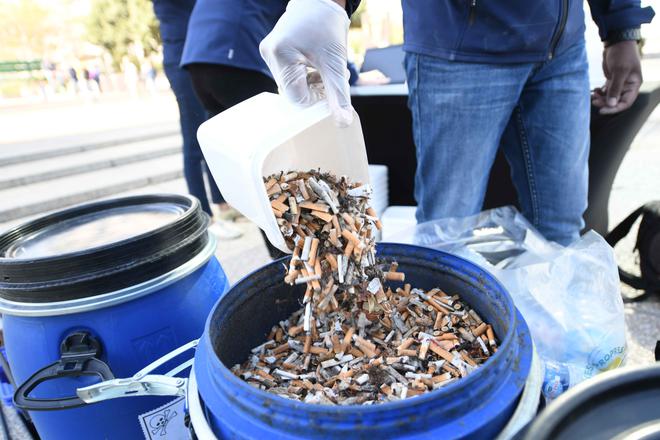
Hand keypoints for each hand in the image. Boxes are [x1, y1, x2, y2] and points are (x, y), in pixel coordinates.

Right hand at [260, 0, 352, 124]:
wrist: (320, 0)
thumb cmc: (328, 26)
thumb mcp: (336, 63)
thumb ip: (339, 95)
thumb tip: (343, 122)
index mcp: (281, 55)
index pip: (296, 97)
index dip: (316, 98)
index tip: (330, 85)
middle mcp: (269, 54)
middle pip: (293, 92)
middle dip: (314, 89)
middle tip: (330, 73)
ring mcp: (268, 52)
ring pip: (290, 85)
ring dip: (309, 83)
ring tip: (322, 65)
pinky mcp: (271, 52)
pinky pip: (287, 75)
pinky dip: (302, 75)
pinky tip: (312, 63)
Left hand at [592, 41, 642, 114]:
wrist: (617, 42)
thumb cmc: (622, 54)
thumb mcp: (620, 71)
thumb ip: (615, 88)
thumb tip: (611, 104)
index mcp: (633, 85)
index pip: (626, 103)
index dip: (614, 108)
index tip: (602, 110)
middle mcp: (627, 86)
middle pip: (616, 101)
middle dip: (605, 103)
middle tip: (594, 101)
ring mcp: (619, 84)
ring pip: (609, 97)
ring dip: (601, 99)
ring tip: (593, 96)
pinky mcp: (612, 80)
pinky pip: (605, 91)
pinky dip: (600, 93)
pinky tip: (595, 91)